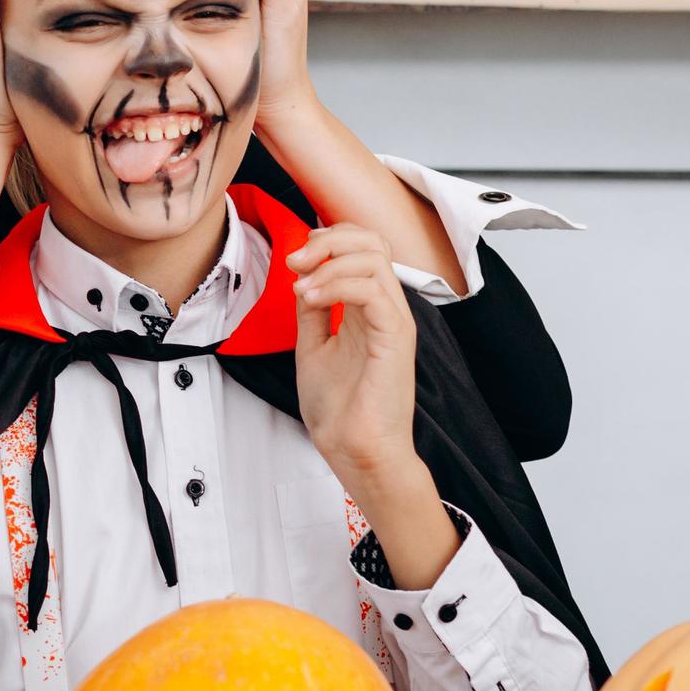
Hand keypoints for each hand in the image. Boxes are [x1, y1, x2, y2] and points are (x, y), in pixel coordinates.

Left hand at [289, 224, 420, 482]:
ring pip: (374, 258)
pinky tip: (310, 300)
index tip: (294, 259)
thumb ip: (312, 311)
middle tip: (295, 261)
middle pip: (372, 241)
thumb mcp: (313, 346)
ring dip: (328, 264)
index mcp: (369, 308)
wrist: (354, 451)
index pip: (362, 247)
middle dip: (328, 239)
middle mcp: (386, 308)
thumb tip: (302, 277)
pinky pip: (373, 291)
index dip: (328, 238)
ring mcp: (393, 321)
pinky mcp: (395, 338)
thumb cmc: (340, 410)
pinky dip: (336, 286)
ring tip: (300, 288)